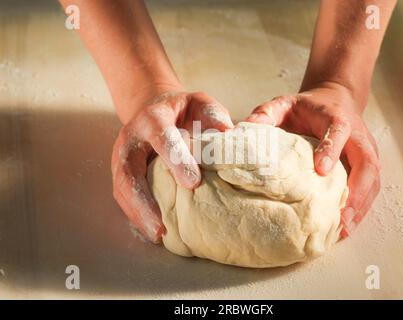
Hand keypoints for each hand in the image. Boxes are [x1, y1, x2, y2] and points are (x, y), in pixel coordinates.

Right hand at [111, 91, 233, 242]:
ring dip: (137, 214)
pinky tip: (152, 231)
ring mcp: (122, 156)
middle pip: (130, 170)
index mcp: (153, 118)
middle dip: (143, 200)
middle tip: (162, 227)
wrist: (155, 108)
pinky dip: (135, 215)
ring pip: (122, 187)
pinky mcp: (121, 171)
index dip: (175, 159)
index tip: (193, 183)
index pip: (162, 138)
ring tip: (158, 236)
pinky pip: (123, 195)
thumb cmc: (183, 110)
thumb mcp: (200, 103)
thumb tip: (229, 136)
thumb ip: (214, 116)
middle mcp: (131, 137)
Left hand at [246, 82, 379, 236]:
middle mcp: (357, 135)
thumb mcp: (284, 103)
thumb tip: (242, 131)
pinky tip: (347, 224)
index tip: (320, 170)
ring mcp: (365, 150)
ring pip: (373, 178)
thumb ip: (266, 113)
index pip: (338, 131)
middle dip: (357, 190)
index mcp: (336, 117)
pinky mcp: (367, 162)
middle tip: (341, 216)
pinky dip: (362, 206)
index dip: (331, 149)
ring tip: (344, 228)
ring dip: (361, 204)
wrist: (334, 99)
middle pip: (368, 162)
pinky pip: (371, 186)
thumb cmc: (308, 106)